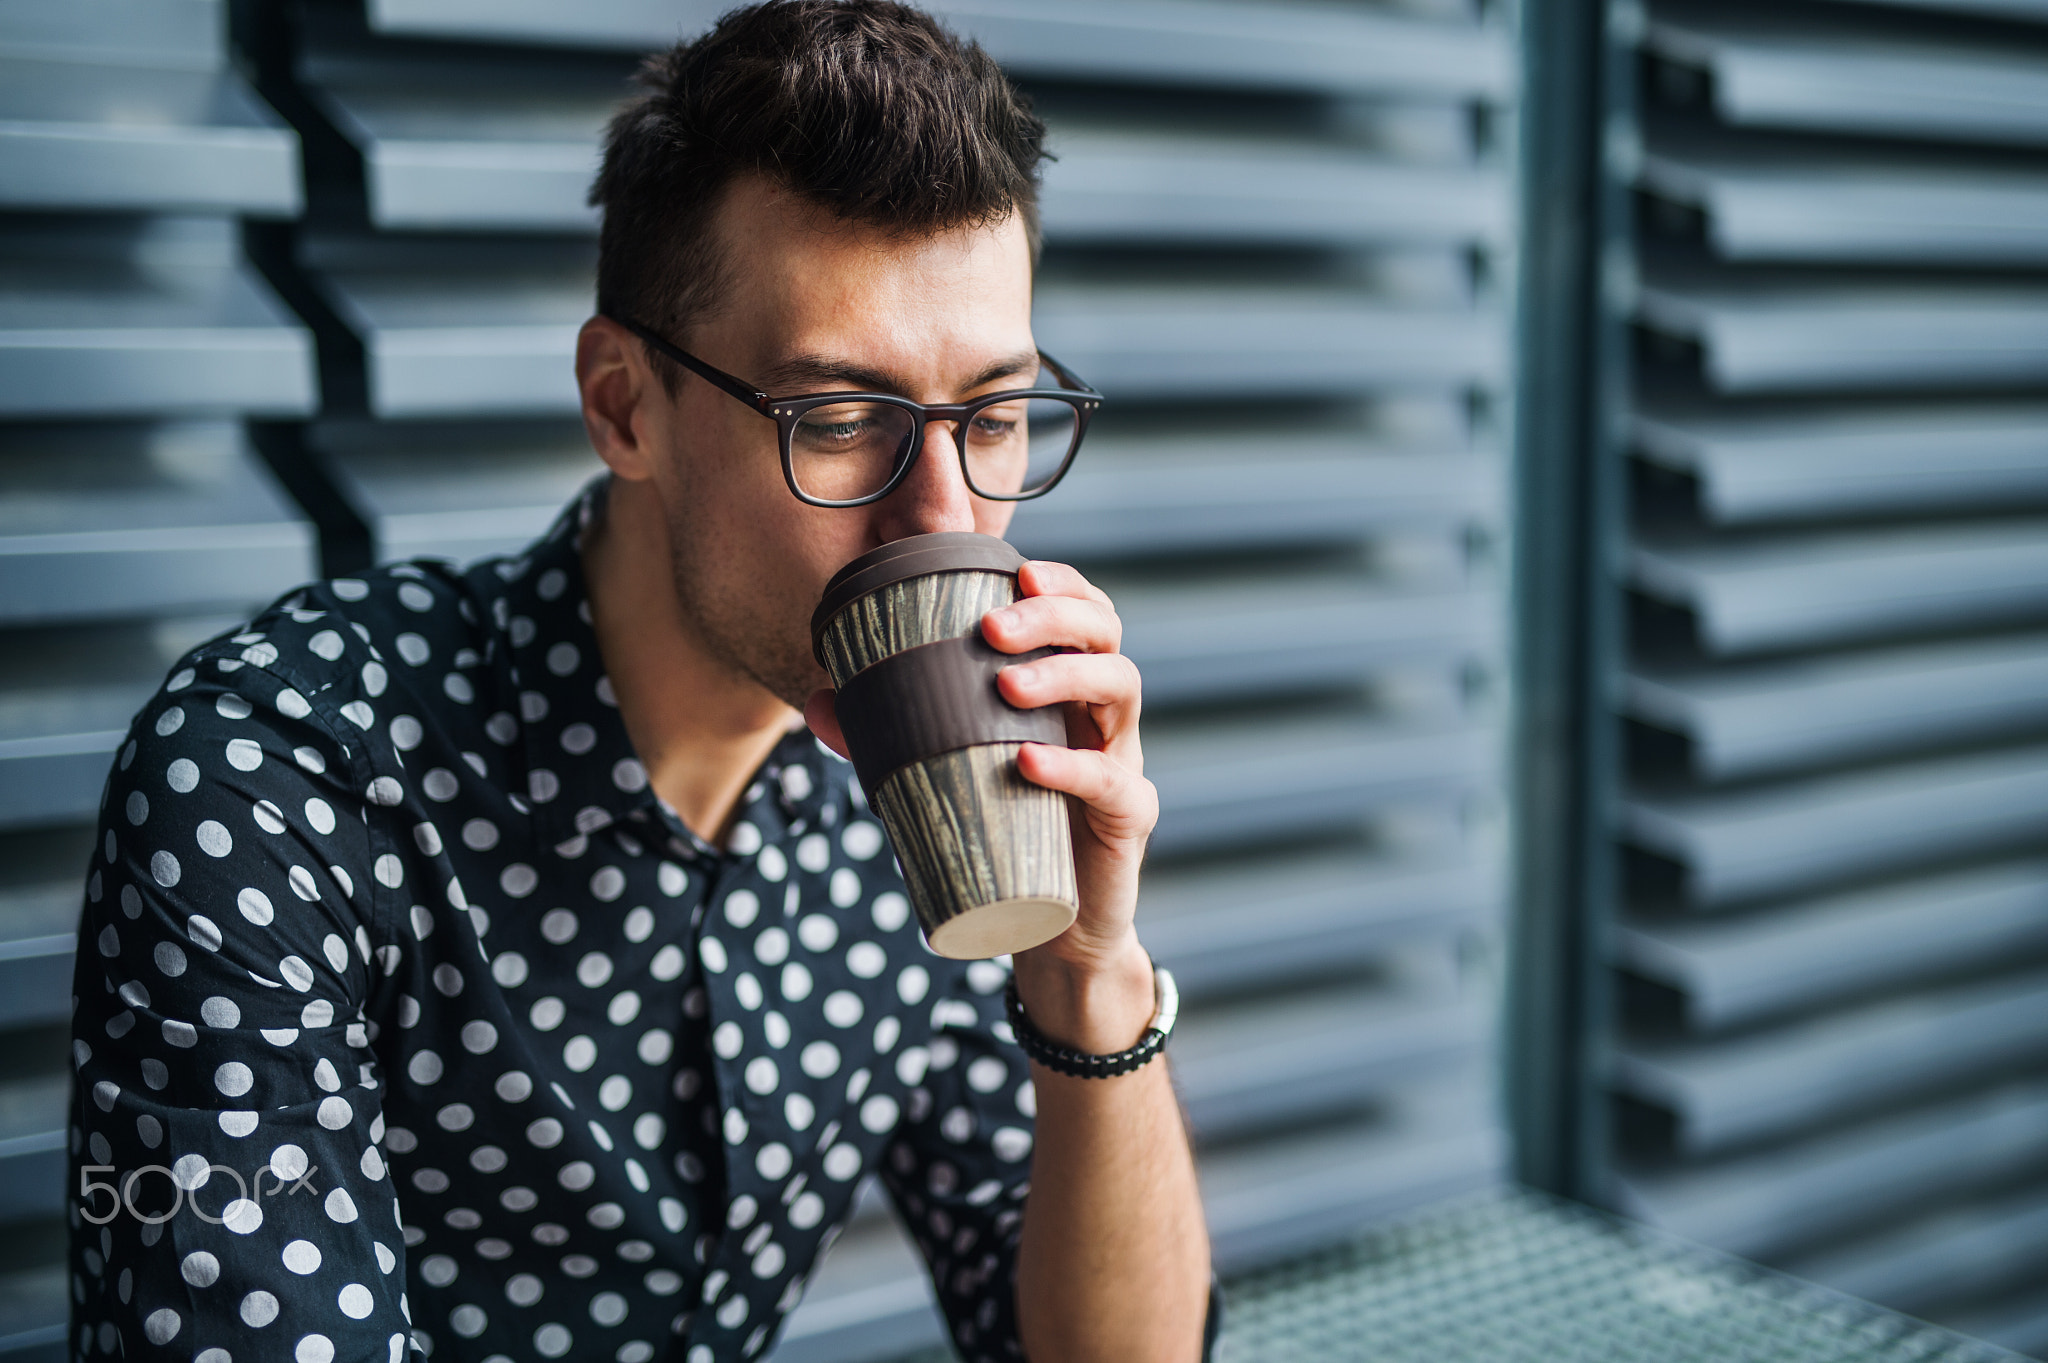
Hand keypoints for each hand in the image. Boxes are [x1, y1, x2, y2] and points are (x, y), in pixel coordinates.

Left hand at [805, 560, 1157, 1050]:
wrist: (1052, 925)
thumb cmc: (1005, 828)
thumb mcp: (945, 772)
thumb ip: (888, 734)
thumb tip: (821, 699)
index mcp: (1067, 686)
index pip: (1079, 609)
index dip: (1058, 583)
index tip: (1016, 573)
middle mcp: (1103, 712)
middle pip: (1105, 633)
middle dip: (1054, 616)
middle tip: (993, 628)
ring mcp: (1123, 759)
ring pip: (1120, 688)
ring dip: (1063, 675)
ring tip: (1007, 685)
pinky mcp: (1130, 817)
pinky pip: (1115, 782)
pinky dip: (1074, 767)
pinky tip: (1029, 760)